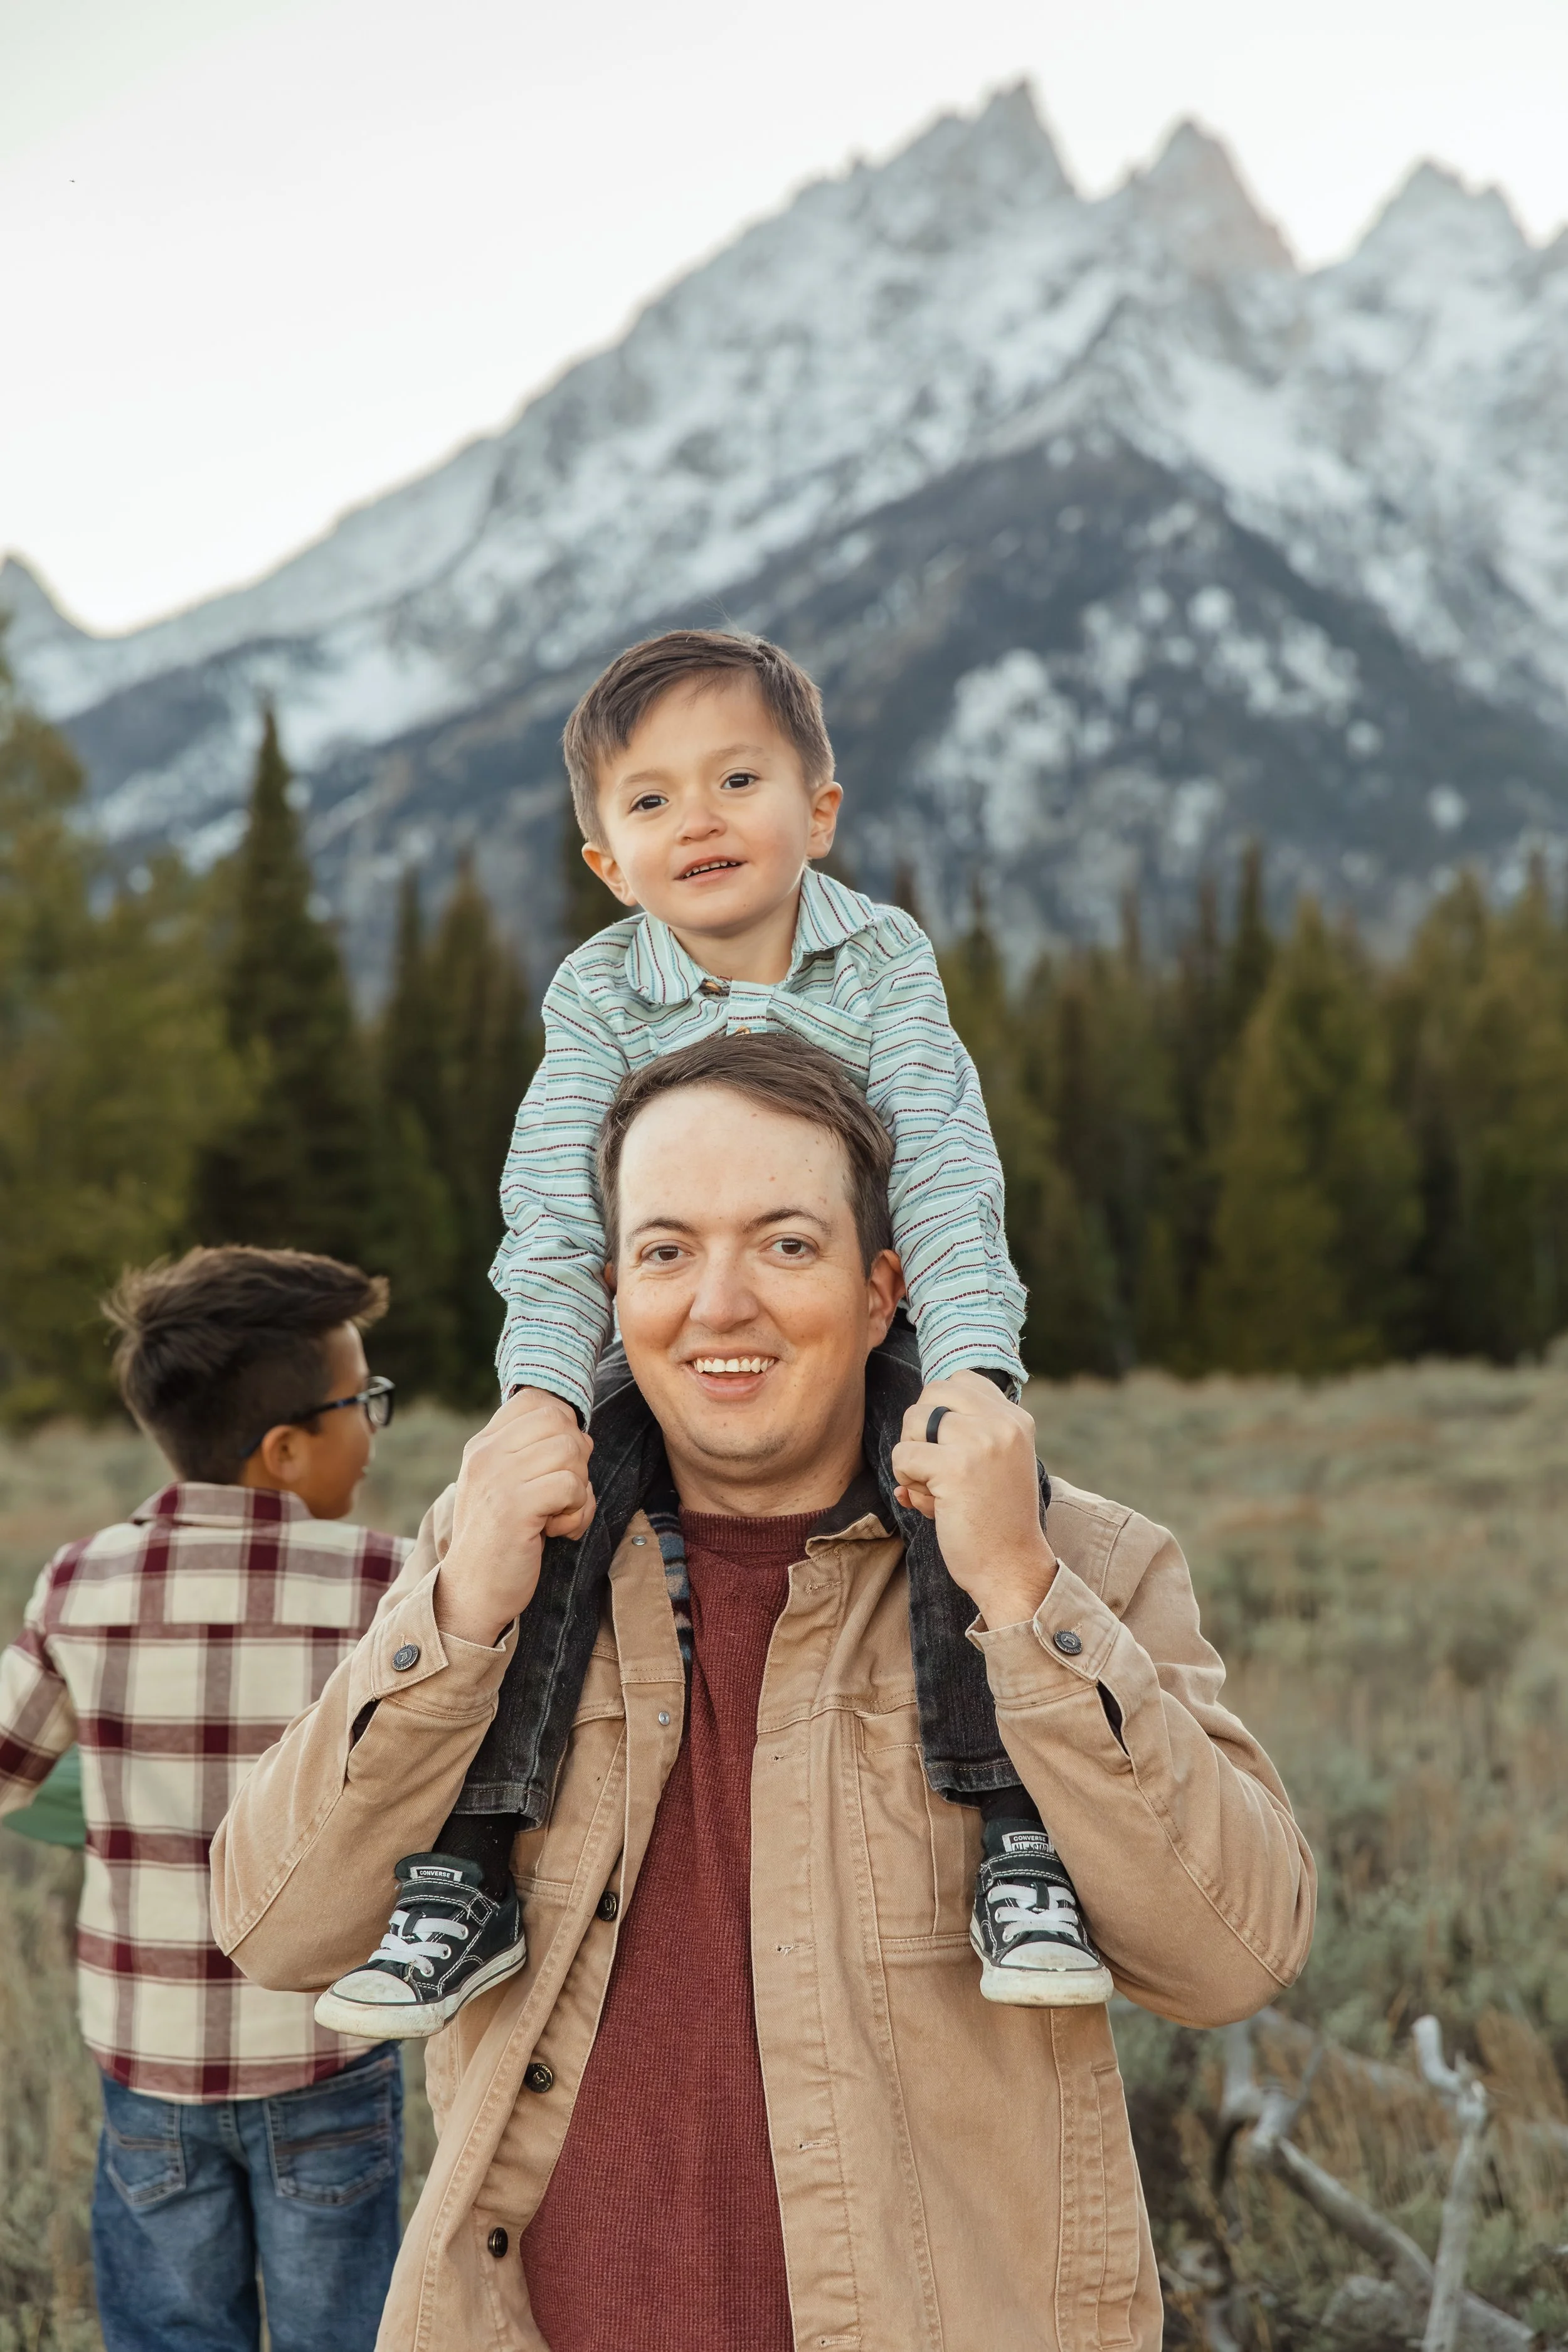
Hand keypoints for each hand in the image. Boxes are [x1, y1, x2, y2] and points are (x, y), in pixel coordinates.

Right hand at [434, 1391, 595, 1646]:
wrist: (471, 1594)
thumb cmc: (500, 1541)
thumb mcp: (507, 1486)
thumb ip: (531, 1454)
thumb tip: (579, 1431)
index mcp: (483, 1445)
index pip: (537, 1401)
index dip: (563, 1428)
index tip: (556, 1467)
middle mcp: (486, 1454)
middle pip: (560, 1422)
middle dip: (577, 1459)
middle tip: (561, 1495)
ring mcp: (498, 1478)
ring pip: (571, 1451)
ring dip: (579, 1489)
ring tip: (557, 1517)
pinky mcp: (514, 1506)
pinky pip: (572, 1486)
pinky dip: (576, 1513)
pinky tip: (556, 1532)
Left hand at [889, 1371, 1055, 1631]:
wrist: (1011, 1569)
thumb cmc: (996, 1520)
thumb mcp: (996, 1463)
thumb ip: (968, 1432)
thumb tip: (912, 1418)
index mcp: (1016, 1419)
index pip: (960, 1380)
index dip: (940, 1409)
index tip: (946, 1445)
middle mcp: (1002, 1422)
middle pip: (932, 1393)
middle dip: (921, 1428)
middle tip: (935, 1467)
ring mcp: (981, 1441)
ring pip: (914, 1419)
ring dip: (911, 1454)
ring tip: (934, 1487)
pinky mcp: (956, 1466)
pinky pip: (903, 1454)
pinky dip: (905, 1478)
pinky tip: (929, 1501)